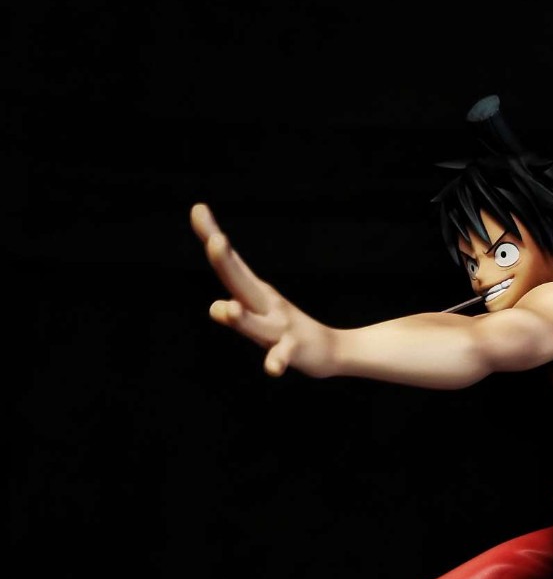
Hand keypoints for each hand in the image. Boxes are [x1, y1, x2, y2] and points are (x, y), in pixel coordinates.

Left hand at [191, 203, 317, 376]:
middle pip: (241, 282)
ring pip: (258, 324)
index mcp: (255, 293)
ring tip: (228, 309)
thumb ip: (234, 312)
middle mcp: (267, 304)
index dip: (211, 236)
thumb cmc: (286, 330)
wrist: (331, 351)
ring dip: (242, 318)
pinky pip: (283, 355)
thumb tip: (215, 307)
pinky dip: (277, 361)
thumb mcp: (259, 318)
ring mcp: (281, 327)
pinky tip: (272, 370)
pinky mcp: (295, 350)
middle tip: (216, 241)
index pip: (230, 263)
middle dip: (227, 263)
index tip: (197, 208)